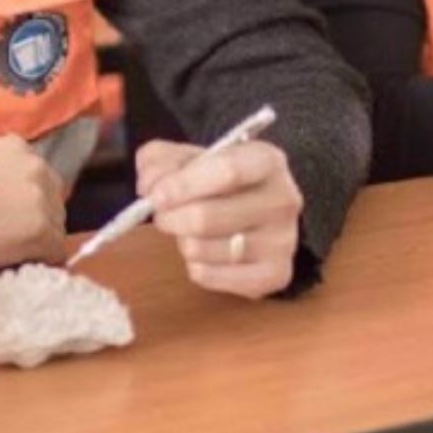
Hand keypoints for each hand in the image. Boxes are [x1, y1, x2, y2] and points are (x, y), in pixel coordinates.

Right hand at [0, 135, 65, 283]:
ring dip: (34, 244)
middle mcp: (34, 165)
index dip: (21, 206)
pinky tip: (3, 258)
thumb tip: (32, 205)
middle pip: (54, 206)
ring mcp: (38, 197)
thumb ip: (7, 177)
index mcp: (17, 146)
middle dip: (34, 223)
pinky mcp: (38, 230)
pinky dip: (35, 262)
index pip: (42, 184)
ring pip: (56, 231)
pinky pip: (55, 255)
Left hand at [135, 138, 302, 298]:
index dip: (183, 184)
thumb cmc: (222, 180)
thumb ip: (161, 160)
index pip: (227, 171)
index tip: (155, 195)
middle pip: (207, 217)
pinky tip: (206, 251)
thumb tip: (149, 185)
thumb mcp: (192, 156)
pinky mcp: (275, 275)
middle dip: (170, 217)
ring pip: (202, 249)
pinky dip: (195, 265)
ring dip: (182, 241)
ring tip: (190, 230)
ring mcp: (283, 241)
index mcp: (267, 160)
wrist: (263, 212)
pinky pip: (209, 276)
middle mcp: (283, 199)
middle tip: (162, 214)